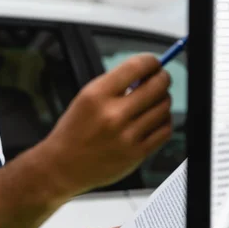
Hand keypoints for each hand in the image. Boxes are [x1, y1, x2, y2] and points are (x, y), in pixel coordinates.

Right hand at [40, 53, 171, 196]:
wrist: (63, 166)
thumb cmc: (74, 132)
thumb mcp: (85, 99)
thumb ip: (114, 85)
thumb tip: (146, 73)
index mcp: (97, 96)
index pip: (137, 67)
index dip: (151, 61)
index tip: (154, 63)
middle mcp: (113, 115)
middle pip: (157, 86)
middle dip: (162, 78)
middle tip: (160, 79)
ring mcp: (126, 136)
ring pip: (164, 107)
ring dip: (163, 100)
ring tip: (153, 102)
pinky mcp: (136, 154)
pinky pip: (165, 130)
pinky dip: (164, 121)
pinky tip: (154, 120)